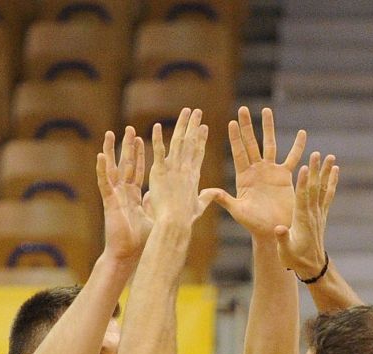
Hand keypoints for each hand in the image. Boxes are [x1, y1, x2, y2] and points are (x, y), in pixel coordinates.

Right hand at [98, 127, 150, 261]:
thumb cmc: (140, 241)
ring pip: (113, 169)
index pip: (137, 171)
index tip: (142, 140)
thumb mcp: (152, 218)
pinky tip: (100, 156)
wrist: (128, 255)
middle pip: (125, 165)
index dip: (139, 156)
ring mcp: (115, 195)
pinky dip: (102, 169)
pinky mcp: (109, 201)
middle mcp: (123, 193)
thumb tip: (164, 199)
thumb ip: (156, 206)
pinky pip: (105, 183)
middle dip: (128, 147)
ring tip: (111, 134)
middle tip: (130, 129)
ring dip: (112, 151)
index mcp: (134, 196)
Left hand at [142, 108, 213, 234]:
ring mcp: (173, 169)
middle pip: (191, 142)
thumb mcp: (199, 207)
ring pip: (179, 141)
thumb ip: (207, 197)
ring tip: (185, 111)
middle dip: (194, 125)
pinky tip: (158, 125)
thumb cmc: (186, 219)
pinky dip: (159, 138)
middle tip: (196, 111)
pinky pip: (159, 151)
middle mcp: (186, 169)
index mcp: (194, 176)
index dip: (201, 138)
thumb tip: (214, 193)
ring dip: (182, 125)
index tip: (204, 127)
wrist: (175, 223)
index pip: (199, 153)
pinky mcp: (159, 172)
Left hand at [209, 106, 305, 247]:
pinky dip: (298, 147)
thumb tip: (207, 191)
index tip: (231, 123)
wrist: (273, 231)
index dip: (235, 138)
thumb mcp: (238, 210)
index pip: (238, 153)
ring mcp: (270, 172)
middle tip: (243, 109)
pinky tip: (302, 133)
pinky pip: (292, 158)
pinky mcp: (285, 177)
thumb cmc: (254, 224)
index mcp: (243, 177)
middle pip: (251, 143)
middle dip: (247, 126)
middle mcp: (256, 170)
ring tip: (266, 110)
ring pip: (270, 145)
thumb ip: (224, 199)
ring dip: (268, 128)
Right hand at [279, 150, 337, 278]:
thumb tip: (280, 229)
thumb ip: (283, 239)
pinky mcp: (322, 214)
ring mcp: (319, 213)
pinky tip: (335, 170)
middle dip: (315, 171)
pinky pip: (328, 195)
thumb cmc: (295, 258)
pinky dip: (332, 182)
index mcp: (301, 220)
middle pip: (314, 189)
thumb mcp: (285, 251)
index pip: (303, 198)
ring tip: (331, 156)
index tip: (304, 167)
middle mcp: (312, 214)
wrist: (312, 266)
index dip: (303, 183)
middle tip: (317, 154)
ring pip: (323, 189)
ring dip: (326, 172)